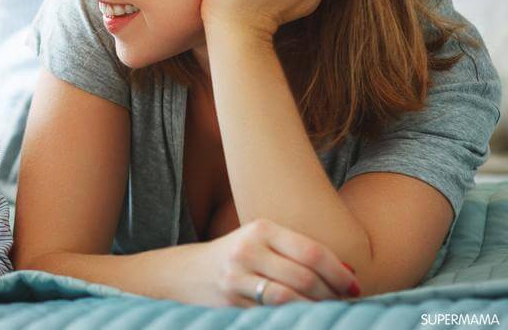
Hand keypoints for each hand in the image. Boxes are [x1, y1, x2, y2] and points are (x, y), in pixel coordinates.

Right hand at [187, 218, 359, 306]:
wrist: (189, 273)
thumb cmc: (240, 256)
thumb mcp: (264, 242)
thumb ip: (299, 252)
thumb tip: (349, 271)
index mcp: (261, 229)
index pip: (312, 252)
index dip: (339, 273)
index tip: (355, 286)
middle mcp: (247, 250)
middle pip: (304, 277)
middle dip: (331, 294)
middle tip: (344, 302)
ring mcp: (236, 277)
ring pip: (289, 299)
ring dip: (315, 308)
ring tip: (326, 310)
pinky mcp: (231, 301)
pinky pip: (272, 313)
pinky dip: (294, 316)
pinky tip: (303, 316)